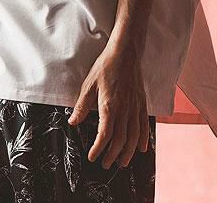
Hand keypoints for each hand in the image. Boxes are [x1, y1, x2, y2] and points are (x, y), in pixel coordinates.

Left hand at [67, 45, 148, 168]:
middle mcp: (125, 110)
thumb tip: (72, 122)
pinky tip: (141, 148)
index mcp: (109, 106)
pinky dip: (144, 139)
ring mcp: (135, 107)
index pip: (105, 135)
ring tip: (122, 162)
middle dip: (112, 155)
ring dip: (128, 152)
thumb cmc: (106, 66)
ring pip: (134, 137)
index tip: (92, 157)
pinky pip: (144, 125)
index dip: (98, 148)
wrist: (125, 53)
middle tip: (105, 164)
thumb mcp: (89, 84)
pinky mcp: (142, 103)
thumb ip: (82, 106)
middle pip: (120, 140)